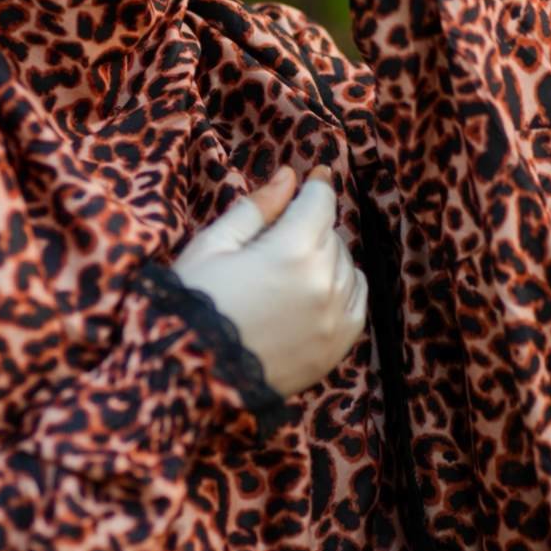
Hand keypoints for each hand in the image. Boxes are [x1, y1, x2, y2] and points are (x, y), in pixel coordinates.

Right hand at [170, 163, 367, 398]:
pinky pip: (357, 300)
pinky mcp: (338, 347)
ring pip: (347, 265)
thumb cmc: (194, 302)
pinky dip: (343, 286)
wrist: (193, 375)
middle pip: (332, 233)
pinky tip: (315, 288)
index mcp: (292, 251)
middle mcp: (324, 282)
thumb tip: (288, 176)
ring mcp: (335, 317)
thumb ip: (256, 208)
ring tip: (289, 266)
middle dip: (310, 225)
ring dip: (326, 256)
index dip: (316, 184)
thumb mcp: (214, 245)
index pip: (320, 202)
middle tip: (279, 234)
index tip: (314, 175)